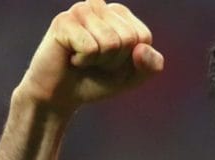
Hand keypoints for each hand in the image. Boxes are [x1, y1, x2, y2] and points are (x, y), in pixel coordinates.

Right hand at [15, 0, 163, 114]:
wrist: (62, 96)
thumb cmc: (98, 80)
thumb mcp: (133, 77)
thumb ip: (151, 65)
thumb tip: (142, 49)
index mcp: (120, 14)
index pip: (143, 37)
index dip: (131, 60)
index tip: (112, 61)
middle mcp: (100, 6)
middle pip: (128, 38)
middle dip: (115, 61)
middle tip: (96, 62)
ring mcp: (80, 10)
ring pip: (111, 42)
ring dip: (99, 61)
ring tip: (84, 60)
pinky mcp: (63, 21)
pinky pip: (90, 48)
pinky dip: (84, 61)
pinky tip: (71, 58)